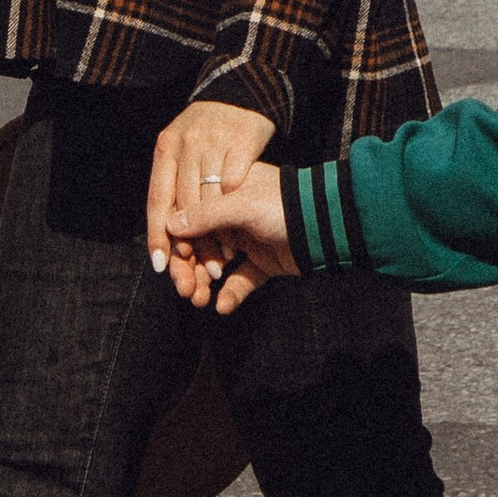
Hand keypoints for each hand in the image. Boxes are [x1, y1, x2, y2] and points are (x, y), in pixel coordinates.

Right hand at [162, 159, 294, 315]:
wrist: (328, 226)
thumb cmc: (285, 205)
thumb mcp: (240, 203)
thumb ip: (205, 214)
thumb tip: (170, 225)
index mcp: (225, 191)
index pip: (191, 216)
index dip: (178, 240)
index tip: (173, 260)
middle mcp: (234, 214)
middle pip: (200, 244)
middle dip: (190, 268)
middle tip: (184, 290)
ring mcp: (250, 239)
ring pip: (217, 264)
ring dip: (206, 283)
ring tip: (200, 301)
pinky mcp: (264, 262)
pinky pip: (242, 279)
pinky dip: (231, 292)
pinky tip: (222, 305)